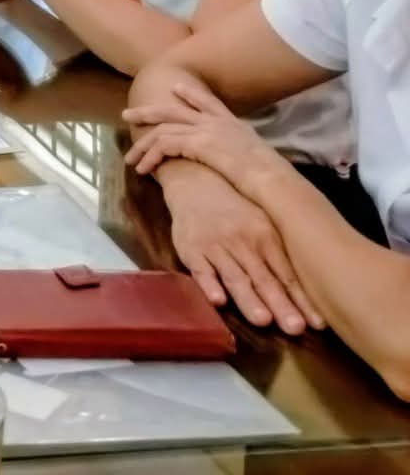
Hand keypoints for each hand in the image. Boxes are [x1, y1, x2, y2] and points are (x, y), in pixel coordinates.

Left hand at [125, 80, 284, 193]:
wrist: (273, 180)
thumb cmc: (271, 177)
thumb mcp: (259, 157)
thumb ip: (245, 153)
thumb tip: (244, 162)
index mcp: (233, 123)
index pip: (209, 102)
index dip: (190, 95)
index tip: (176, 88)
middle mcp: (216, 122)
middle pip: (173, 109)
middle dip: (147, 112)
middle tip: (127, 115)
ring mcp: (206, 130)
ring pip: (163, 130)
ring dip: (143, 146)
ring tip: (130, 159)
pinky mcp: (197, 143)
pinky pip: (164, 146)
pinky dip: (151, 157)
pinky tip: (144, 169)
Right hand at [151, 160, 321, 333]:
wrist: (195, 180)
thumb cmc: (238, 209)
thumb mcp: (264, 224)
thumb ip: (282, 256)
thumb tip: (315, 286)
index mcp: (267, 236)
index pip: (288, 273)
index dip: (303, 299)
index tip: (319, 323)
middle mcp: (244, 241)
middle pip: (265, 279)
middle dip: (280, 304)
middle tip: (295, 328)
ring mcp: (216, 245)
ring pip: (235, 277)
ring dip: (249, 299)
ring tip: (263, 320)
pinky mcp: (191, 249)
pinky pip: (200, 270)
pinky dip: (209, 284)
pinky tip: (218, 300)